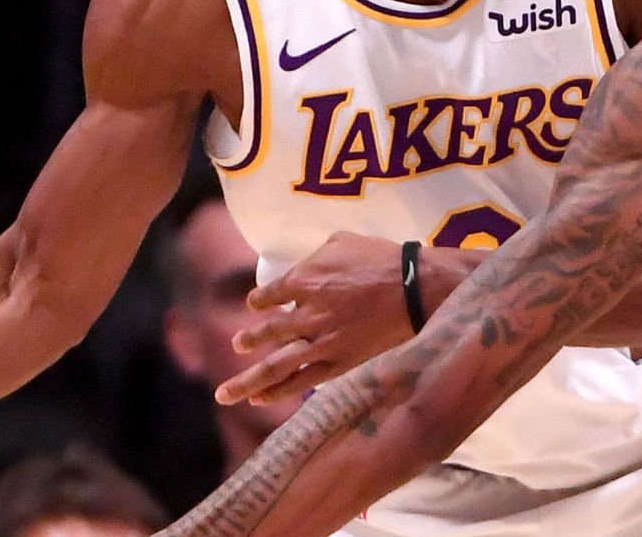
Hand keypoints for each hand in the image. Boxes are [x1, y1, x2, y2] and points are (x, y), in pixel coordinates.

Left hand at [215, 232, 414, 405]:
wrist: (415, 289)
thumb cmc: (380, 259)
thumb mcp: (341, 242)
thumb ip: (316, 256)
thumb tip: (307, 265)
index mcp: (303, 280)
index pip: (268, 296)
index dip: (258, 302)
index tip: (255, 306)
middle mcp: (305, 314)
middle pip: (266, 334)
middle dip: (248, 341)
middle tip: (236, 346)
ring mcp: (321, 342)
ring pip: (276, 366)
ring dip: (248, 381)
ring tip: (226, 393)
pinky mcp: (339, 363)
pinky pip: (303, 381)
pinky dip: (280, 392)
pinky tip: (263, 399)